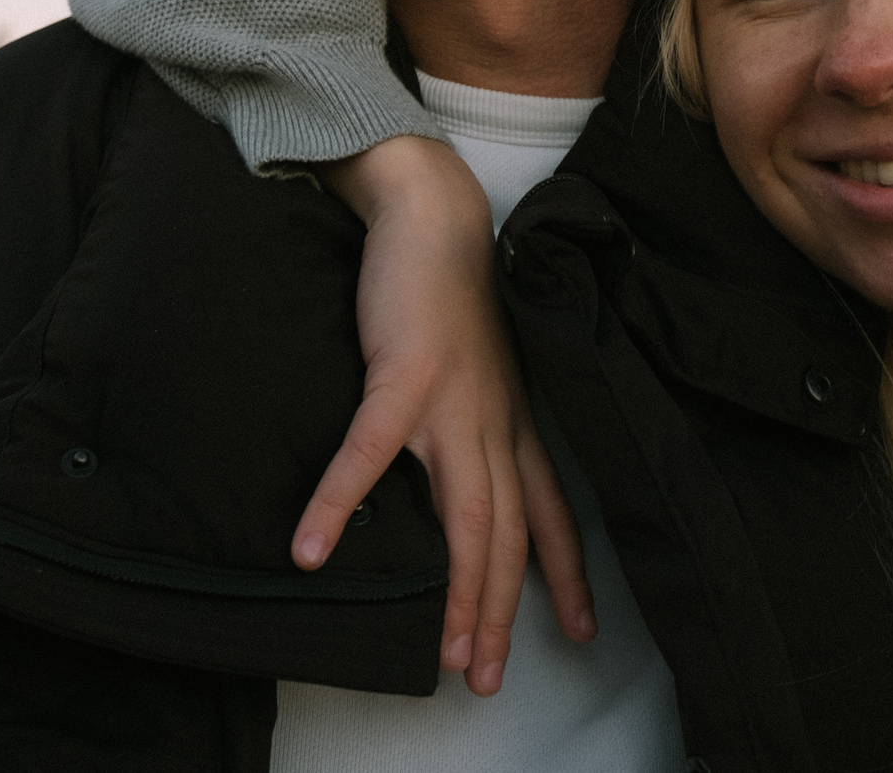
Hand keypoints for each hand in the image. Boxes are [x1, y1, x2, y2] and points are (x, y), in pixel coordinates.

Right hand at [297, 136, 595, 695]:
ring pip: (468, 516)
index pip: (551, 512)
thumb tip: (446, 492)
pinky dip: (342, 504)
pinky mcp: (405, 374)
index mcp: (514, 421)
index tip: (579, 632)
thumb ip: (470, 429)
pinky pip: (370, 453)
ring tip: (444, 654)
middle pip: (510, 535)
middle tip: (489, 677)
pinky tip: (313, 550)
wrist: (432, 216)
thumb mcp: (475, 373)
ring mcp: (455, 402)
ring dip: (458, 592)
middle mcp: (496, 421)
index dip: (566, 576)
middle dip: (504, 612)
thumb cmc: (447, 296)